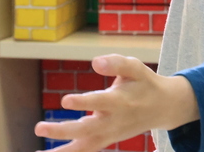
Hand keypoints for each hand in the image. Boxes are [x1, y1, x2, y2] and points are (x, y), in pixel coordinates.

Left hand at [33, 55, 198, 151]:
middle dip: (63, 129)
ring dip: (61, 149)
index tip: (65, 100)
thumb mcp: (136, 67)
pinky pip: (85, 150)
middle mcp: (114, 120)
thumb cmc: (145, 83)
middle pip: (86, 129)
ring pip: (84, 145)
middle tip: (40, 127)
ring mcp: (110, 133)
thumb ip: (116, 63)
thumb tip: (95, 61)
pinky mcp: (106, 139)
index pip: (100, 102)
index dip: (83, 102)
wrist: (163, 107)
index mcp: (121, 100)